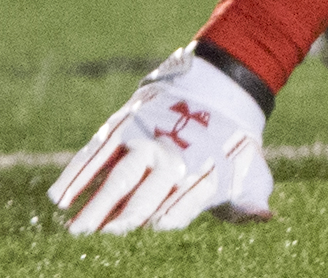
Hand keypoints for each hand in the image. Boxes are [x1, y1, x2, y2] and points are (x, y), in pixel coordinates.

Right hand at [52, 50, 273, 234]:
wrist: (224, 84)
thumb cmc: (231, 143)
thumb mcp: (248, 171)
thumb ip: (247, 203)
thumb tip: (268, 219)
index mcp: (199, 176)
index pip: (172, 215)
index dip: (154, 228)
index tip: (138, 241)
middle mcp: (171, 159)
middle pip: (139, 201)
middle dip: (116, 224)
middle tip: (90, 244)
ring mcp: (146, 140)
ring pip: (116, 179)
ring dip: (92, 207)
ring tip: (73, 231)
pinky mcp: (126, 123)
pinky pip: (97, 152)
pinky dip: (76, 175)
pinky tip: (59, 198)